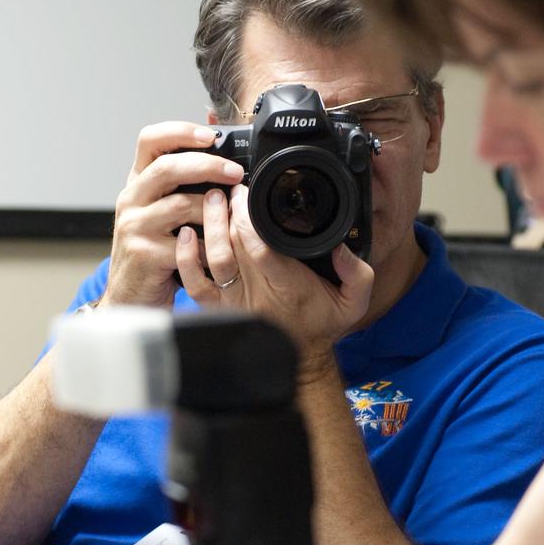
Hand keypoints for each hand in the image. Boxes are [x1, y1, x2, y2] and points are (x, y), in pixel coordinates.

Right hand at [102, 123, 244, 308]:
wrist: (130, 295)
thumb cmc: (154, 251)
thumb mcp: (161, 212)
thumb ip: (182, 186)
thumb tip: (220, 153)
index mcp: (137, 183)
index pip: (150, 140)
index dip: (180, 132)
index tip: (211, 135)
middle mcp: (131, 200)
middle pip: (167, 168)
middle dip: (207, 165)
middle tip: (235, 172)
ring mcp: (135, 227)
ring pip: (180, 205)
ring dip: (213, 209)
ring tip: (232, 215)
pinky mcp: (145, 254)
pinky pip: (186, 244)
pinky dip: (209, 245)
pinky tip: (221, 248)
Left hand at [175, 181, 374, 363]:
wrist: (301, 358)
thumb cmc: (323, 324)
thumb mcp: (354, 300)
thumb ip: (357, 272)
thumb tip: (341, 245)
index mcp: (289, 287)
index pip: (262, 249)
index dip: (249, 217)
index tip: (248, 193)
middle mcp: (258, 294)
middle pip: (234, 245)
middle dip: (229, 210)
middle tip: (231, 186)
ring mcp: (235, 302)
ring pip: (213, 258)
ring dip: (210, 225)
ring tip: (212, 199)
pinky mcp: (218, 308)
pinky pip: (194, 284)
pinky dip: (186, 258)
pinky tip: (188, 234)